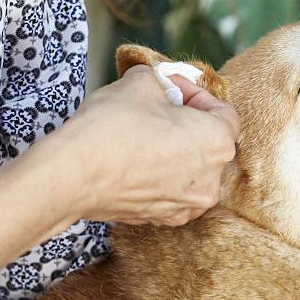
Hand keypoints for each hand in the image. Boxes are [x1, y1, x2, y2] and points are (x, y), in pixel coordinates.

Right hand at [63, 66, 239, 225]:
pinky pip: (171, 192)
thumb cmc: (113, 126)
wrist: (75, 175)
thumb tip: (159, 83)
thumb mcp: (140, 82)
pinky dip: (160, 177)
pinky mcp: (163, 220)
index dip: (197, 94)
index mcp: (218, 143)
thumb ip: (160, 80)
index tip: (172, 88)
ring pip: (191, 171)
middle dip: (188, 123)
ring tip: (145, 135)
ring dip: (175, 152)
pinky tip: (135, 162)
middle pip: (209, 144)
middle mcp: (211, 180)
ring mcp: (187, 205)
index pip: (224, 113)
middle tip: (158, 108)